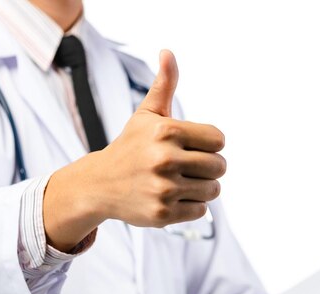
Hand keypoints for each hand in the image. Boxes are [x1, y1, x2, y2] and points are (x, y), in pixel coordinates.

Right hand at [43, 50, 225, 250]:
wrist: (100, 184)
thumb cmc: (130, 146)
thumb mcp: (146, 115)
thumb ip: (164, 85)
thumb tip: (168, 53)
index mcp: (166, 131)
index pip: (219, 140)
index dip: (209, 144)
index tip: (192, 146)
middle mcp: (165, 159)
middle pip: (219, 166)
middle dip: (209, 167)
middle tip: (188, 167)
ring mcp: (164, 189)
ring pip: (213, 190)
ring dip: (202, 187)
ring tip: (180, 182)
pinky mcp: (163, 214)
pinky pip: (201, 210)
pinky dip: (192, 206)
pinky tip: (172, 198)